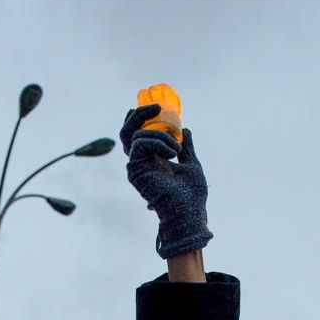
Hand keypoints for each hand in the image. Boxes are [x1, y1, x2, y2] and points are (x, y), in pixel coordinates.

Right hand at [120, 104, 210, 258]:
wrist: (189, 212)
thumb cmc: (191, 194)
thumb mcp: (191, 164)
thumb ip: (186, 148)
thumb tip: (186, 130)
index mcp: (152, 161)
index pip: (138, 136)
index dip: (139, 119)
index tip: (155, 108)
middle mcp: (141, 163)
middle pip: (127, 133)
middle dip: (138, 116)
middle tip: (156, 108)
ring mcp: (136, 167)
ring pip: (136, 136)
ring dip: (160, 135)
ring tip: (176, 150)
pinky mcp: (135, 170)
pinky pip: (139, 144)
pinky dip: (157, 142)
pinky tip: (171, 153)